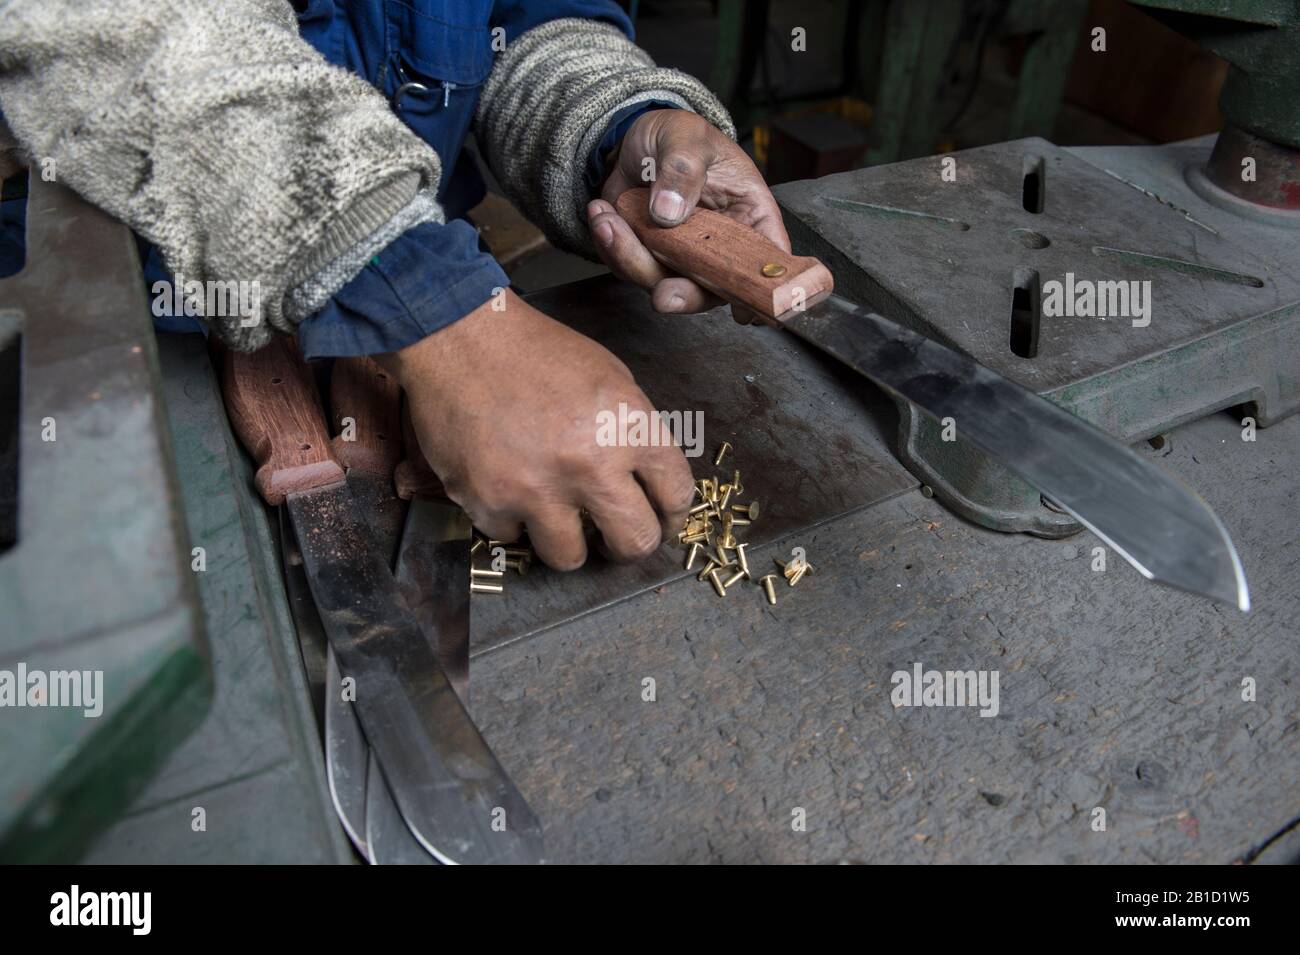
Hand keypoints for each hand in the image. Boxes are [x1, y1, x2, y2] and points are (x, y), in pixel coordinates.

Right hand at [376, 290, 694, 568]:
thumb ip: (634, 433)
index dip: (672, 514)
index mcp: (628, 428)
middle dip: (629, 545)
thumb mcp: (610, 377)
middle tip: (614, 537)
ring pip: (571, 558)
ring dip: (567, 542)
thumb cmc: (537, 352)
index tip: (661, 520)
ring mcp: (537, 490)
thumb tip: (648, 483)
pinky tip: (509, 489)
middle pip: (635, 543)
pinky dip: (512, 520)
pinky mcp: (489, 503)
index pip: (676, 494)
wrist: (460, 339)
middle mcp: (589, 466)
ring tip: (556, 517)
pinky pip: (512, 538)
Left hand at [586, 109, 789, 322]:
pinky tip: (603, 216)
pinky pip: (630, 269)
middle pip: (713, 288)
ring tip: (608, 220)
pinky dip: (612, 248)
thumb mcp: (686, 136)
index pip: (768, 257)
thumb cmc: (677, 135)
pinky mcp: (649, 258)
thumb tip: (669, 212)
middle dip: (685, 297)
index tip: (748, 312)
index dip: (765, 290)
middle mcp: (719, 245)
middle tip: (663, 297)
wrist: (635, 141)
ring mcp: (683, 257)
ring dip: (632, 259)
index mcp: (749, 214)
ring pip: (663, 282)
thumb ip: (683, 169)